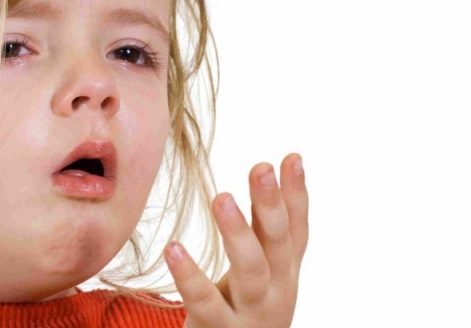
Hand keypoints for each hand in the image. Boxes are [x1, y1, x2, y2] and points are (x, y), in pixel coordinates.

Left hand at [164, 153, 307, 327]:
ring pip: (251, 271)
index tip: (292, 157)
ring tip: (221, 196)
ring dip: (238, 233)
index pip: (295, 229)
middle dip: (271, 205)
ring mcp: (251, 313)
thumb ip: (265, 226)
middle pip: (278, 245)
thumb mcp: (263, 268)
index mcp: (285, 273)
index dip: (296, 195)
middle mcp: (277, 292)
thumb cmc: (247, 308)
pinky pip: (205, 302)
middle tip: (260, 167)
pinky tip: (173, 248)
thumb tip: (270, 168)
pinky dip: (190, 275)